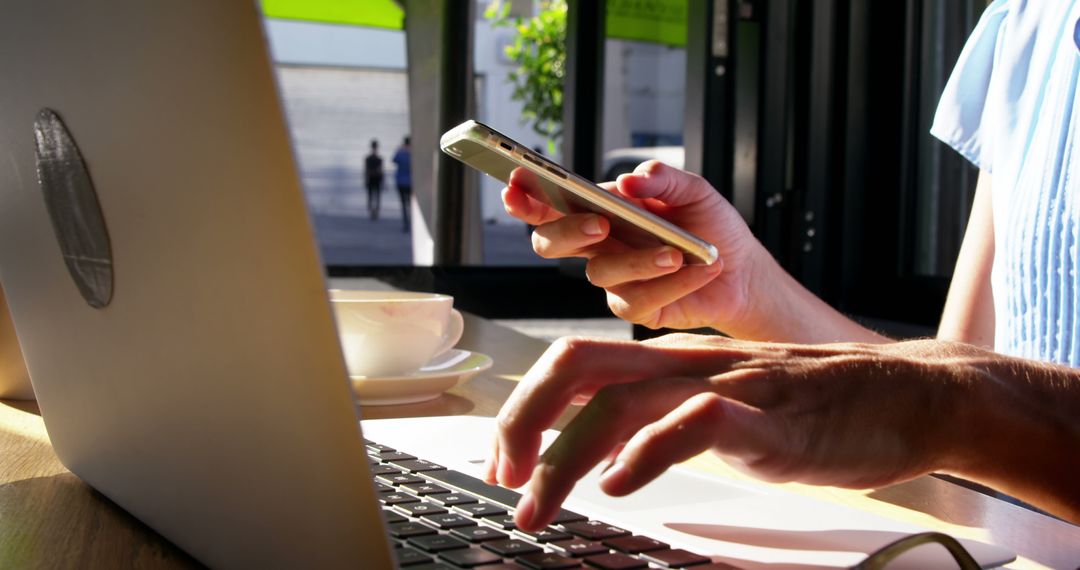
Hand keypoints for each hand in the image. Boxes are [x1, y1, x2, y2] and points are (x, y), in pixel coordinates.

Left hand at [486, 334, 981, 530]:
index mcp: (671, 362)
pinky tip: (620, 486)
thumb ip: (661, 418)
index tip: (504, 464)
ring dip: (564, 457)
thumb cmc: (814, 407)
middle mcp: (686, 363)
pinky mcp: (768, 414)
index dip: (524, 410)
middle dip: (521, 421)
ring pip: (620, 400)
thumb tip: (599, 455)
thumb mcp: (720, 406)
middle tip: (502, 479)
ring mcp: (727, 384)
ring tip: (540, 507)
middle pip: (575, 366)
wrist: (908, 396)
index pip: (572, 364)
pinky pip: (694, 421)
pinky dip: (646, 454)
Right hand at [502, 161, 763, 330]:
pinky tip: (700, 269)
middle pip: (550, 244)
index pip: (549, 205)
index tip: (515, 184)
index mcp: (600, 212)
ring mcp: (613, 281)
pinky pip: (638, 300)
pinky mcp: (636, 311)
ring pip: (599, 273)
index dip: (525, 198)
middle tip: (599, 224)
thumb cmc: (709, 226)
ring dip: (638, 260)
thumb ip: (663, 179)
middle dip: (567, 232)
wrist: (743, 271)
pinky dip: (672, 283)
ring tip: (676, 251)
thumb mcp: (693, 191)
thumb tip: (630, 180)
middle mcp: (597, 247)